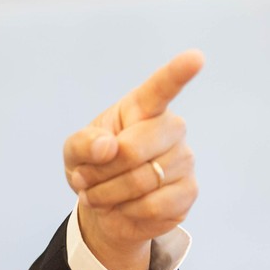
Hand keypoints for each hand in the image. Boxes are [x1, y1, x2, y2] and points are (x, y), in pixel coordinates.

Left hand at [63, 50, 203, 269]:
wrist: (105, 208)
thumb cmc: (92, 167)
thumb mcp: (74, 152)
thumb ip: (83, 143)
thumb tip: (108, 147)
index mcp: (142, 109)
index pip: (161, 87)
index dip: (178, 73)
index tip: (195, 57)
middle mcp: (170, 129)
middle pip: (133, 150)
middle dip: (99, 171)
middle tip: (83, 179)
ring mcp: (183, 160)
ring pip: (142, 181)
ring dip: (106, 194)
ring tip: (96, 195)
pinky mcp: (187, 192)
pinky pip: (154, 206)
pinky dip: (126, 211)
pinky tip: (121, 208)